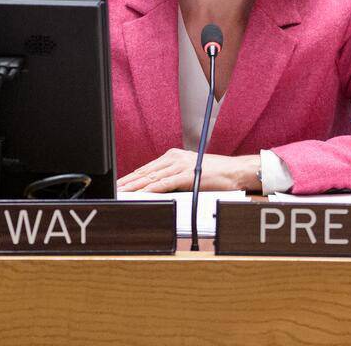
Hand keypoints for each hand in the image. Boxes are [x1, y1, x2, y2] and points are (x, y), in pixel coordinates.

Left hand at [116, 148, 260, 192]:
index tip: (119, 185)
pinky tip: (141, 194)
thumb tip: (157, 190)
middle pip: (145, 172)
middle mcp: (174, 158)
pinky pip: (164, 183)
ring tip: (121, 193)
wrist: (236, 171)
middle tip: (114, 189)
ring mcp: (180, 165)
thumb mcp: (190, 174)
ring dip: (135, 187)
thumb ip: (174, 179)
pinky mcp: (187, 174)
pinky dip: (150, 189)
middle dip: (128, 182)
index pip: (147, 169)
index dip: (131, 178)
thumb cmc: (216, 175)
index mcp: (173, 156)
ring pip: (151, 178)